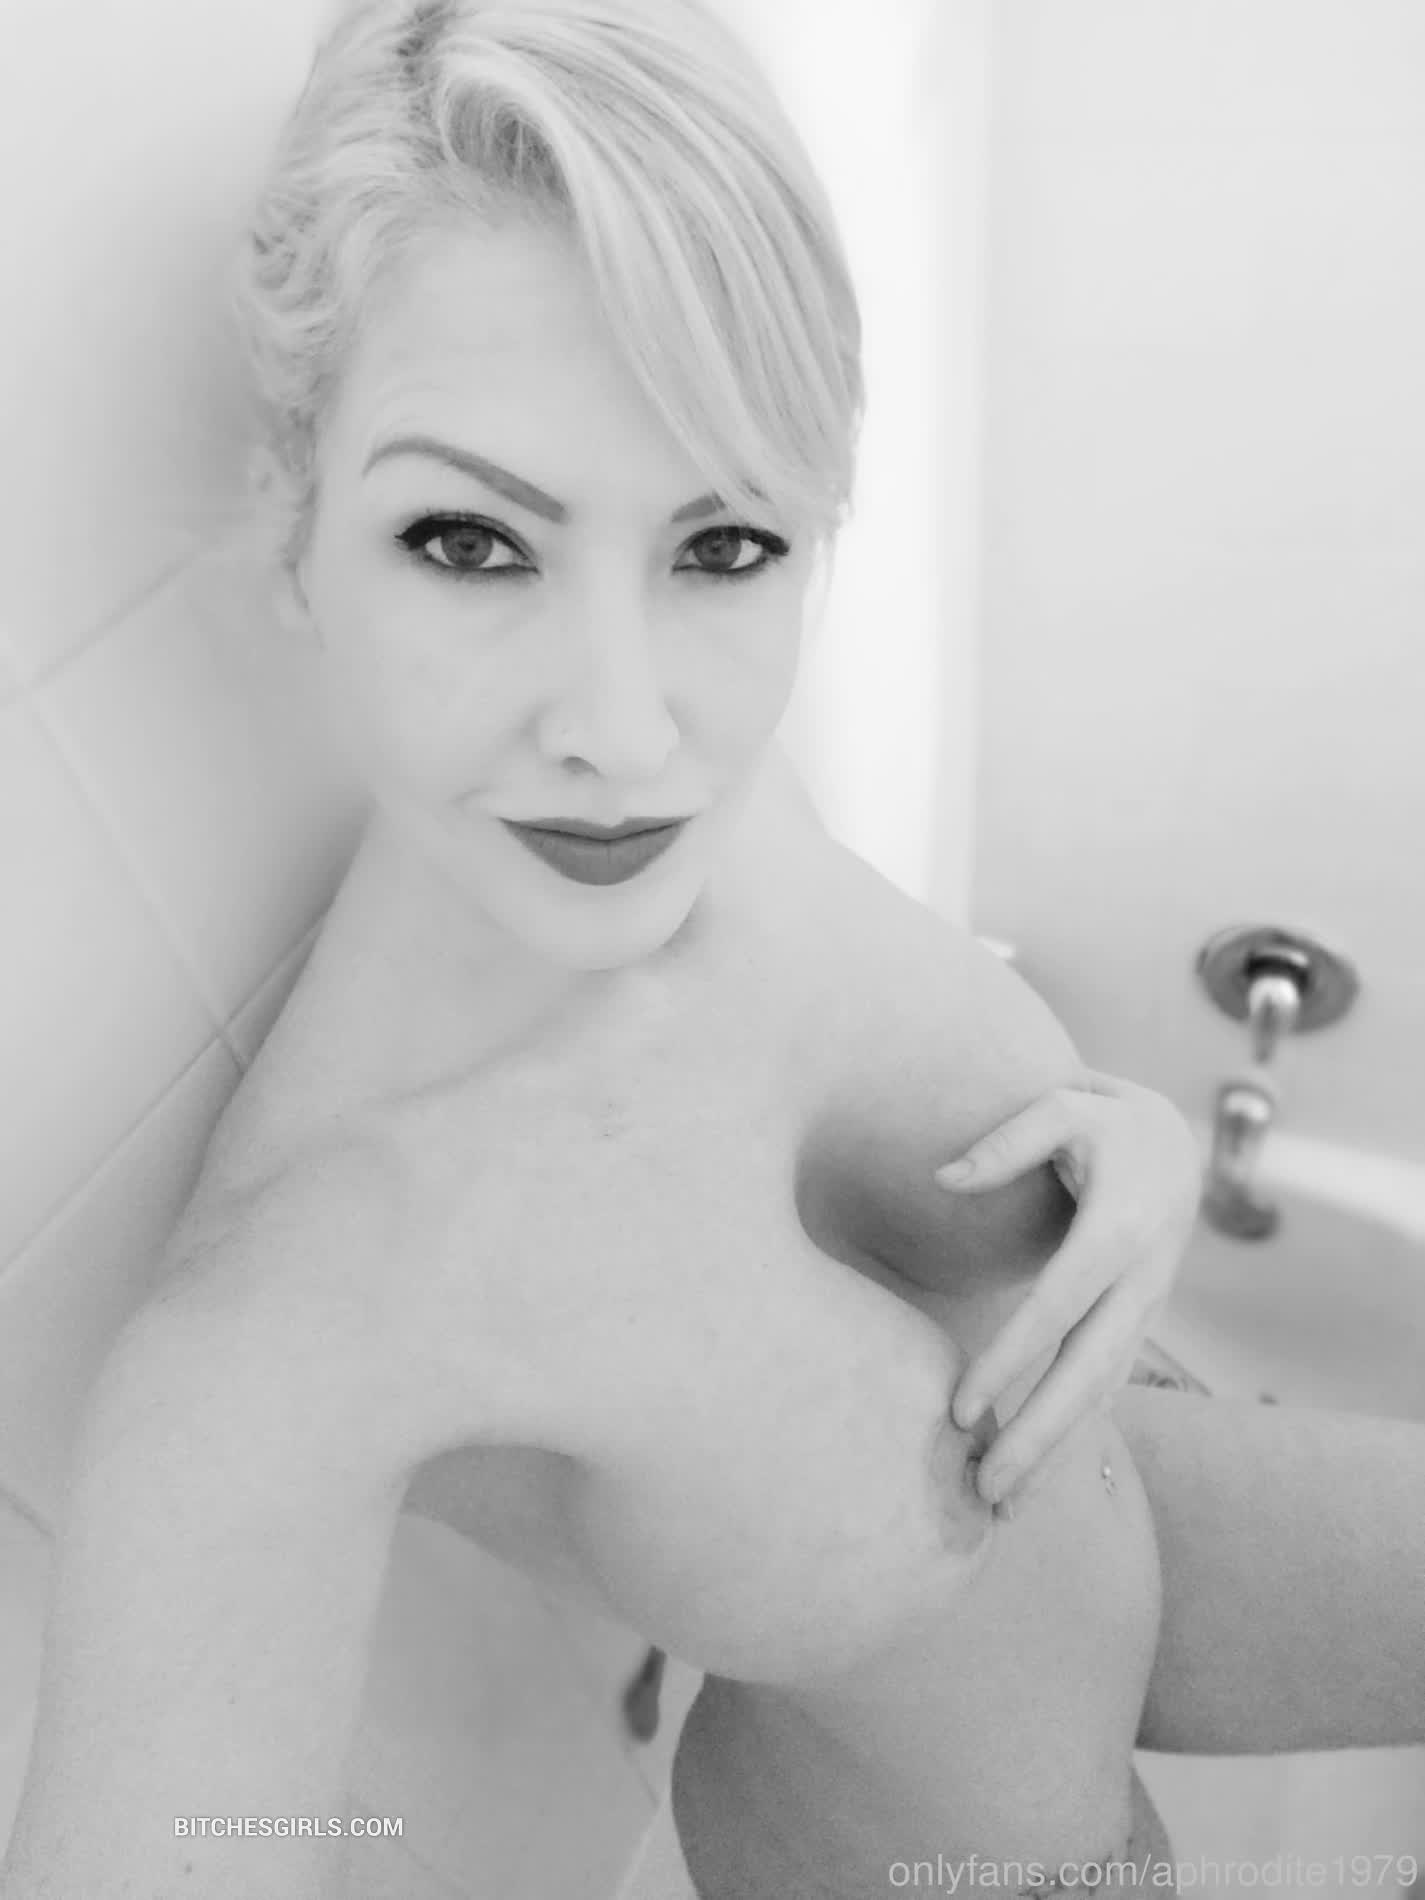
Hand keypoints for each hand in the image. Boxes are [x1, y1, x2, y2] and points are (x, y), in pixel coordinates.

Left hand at [934, 1071, 1201, 1506]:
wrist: (1175, 1146)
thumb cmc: (1104, 1123)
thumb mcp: (1064, 1107)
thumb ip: (1006, 1141)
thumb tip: (944, 1177)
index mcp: (1121, 1231)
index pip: (1058, 1308)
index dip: (1011, 1360)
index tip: (960, 1408)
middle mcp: (1142, 1283)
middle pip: (1087, 1373)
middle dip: (1038, 1437)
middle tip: (984, 1490)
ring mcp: (1146, 1312)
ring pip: (1101, 1396)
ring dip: (1054, 1453)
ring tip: (999, 1506)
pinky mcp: (1137, 1329)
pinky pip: (1104, 1391)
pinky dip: (1070, 1438)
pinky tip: (1032, 1480)